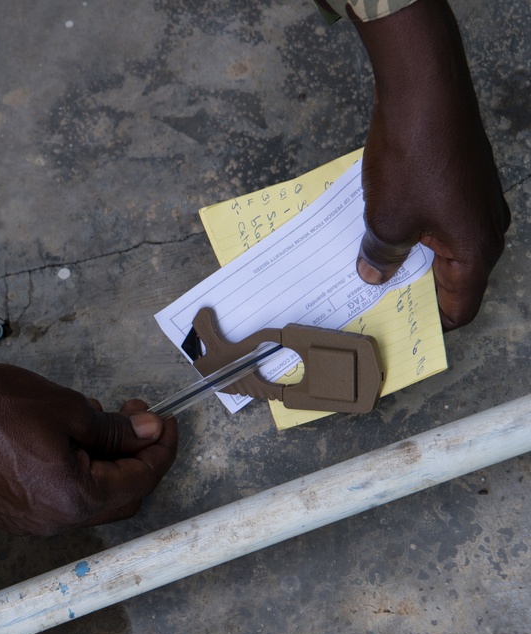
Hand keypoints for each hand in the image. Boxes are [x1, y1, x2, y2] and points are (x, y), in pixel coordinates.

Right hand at [0, 348, 177, 534]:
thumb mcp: (67, 407)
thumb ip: (115, 428)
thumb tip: (148, 432)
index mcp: (74, 499)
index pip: (139, 480)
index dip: (161, 450)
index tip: (167, 422)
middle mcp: (54, 522)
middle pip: (117, 498)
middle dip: (135, 458)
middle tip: (138, 419)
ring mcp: (28, 522)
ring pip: (86, 498)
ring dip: (104, 464)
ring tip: (100, 420)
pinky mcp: (8, 511)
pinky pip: (57, 497)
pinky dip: (75, 471)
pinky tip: (69, 438)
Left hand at [353, 0, 509, 329]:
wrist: (425, 89)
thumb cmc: (414, 157)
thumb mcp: (386, 220)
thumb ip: (380, 256)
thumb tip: (374, 276)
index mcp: (477, 249)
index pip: (460, 307)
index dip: (427, 321)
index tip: (393, 327)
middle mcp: (486, 229)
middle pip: (450, 278)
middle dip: (409, 289)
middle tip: (369, 301)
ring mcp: (476, 202)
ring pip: (439, 246)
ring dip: (404, 255)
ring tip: (364, 267)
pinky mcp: (461, 180)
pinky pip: (434, 217)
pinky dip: (409, 228)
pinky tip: (374, 229)